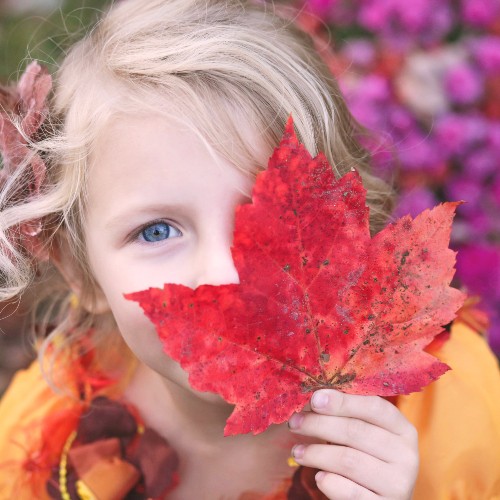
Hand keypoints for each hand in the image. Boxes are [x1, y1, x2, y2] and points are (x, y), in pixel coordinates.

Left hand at [288, 390, 418, 498]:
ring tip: (297, 452)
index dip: (342, 401)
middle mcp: (406, 455)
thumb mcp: (366, 434)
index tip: (314, 399)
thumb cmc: (367, 458)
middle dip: (319, 424)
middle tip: (294, 423)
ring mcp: (398, 484)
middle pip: (356, 431)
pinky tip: (319, 476)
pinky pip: (348, 492)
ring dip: (316, 453)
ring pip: (348, 460)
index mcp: (403, 429)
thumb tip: (315, 397)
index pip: (374, 407)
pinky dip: (328, 481)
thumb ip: (347, 415)